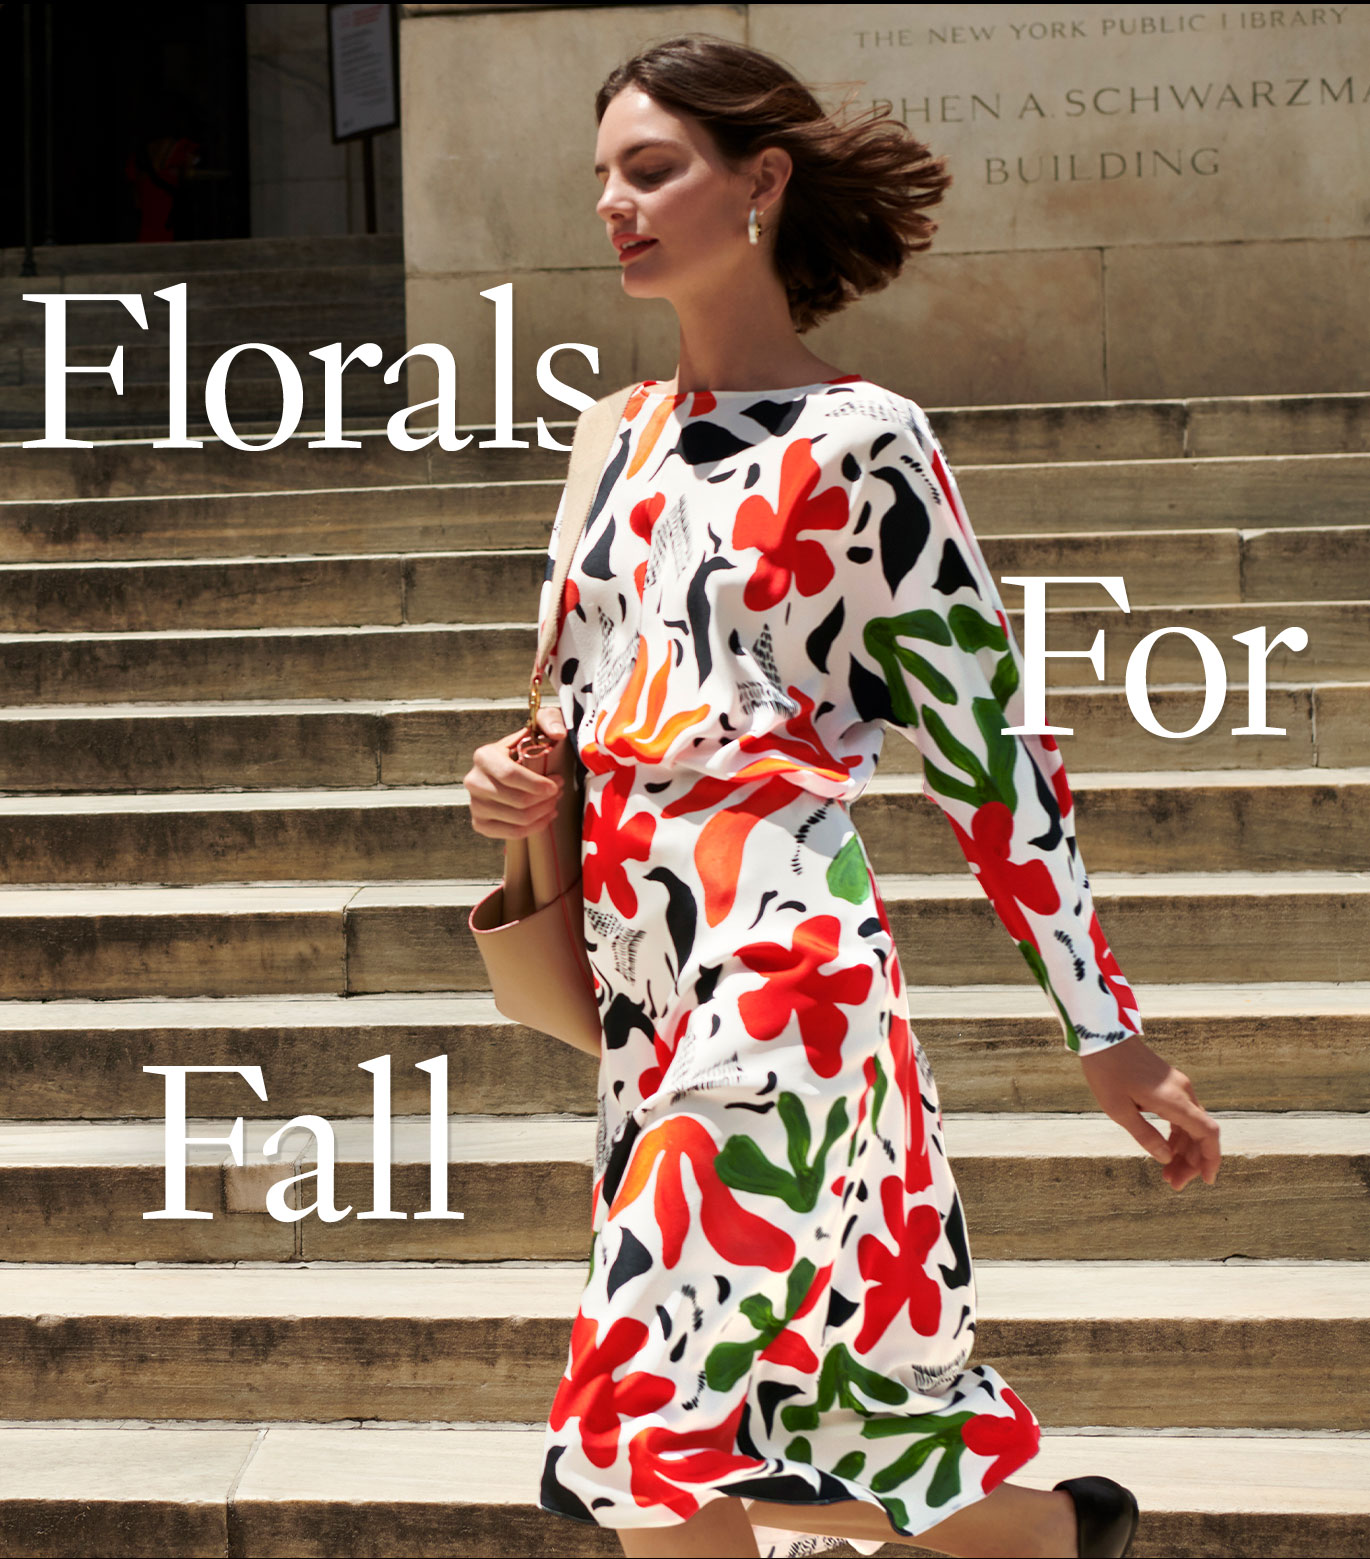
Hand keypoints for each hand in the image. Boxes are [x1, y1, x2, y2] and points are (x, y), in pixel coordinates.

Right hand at [463, 704, 568, 839]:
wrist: (514, 766)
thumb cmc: (528, 747)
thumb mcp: (539, 725)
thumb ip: (550, 719)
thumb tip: (557, 734)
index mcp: (484, 756)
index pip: (510, 775)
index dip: (537, 784)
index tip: (556, 784)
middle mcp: (473, 780)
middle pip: (517, 801)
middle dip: (545, 799)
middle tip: (559, 791)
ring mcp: (475, 804)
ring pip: (517, 818)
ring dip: (543, 812)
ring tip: (554, 802)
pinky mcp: (480, 823)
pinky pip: (511, 833)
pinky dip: (534, 827)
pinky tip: (545, 816)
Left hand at [1078, 1035, 1220, 1190]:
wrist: (1104, 1036)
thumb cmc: (1106, 1071)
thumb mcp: (1119, 1110)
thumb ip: (1145, 1135)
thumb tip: (1167, 1158)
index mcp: (1173, 1100)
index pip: (1207, 1133)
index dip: (1211, 1159)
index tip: (1207, 1181)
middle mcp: (1183, 1092)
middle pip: (1201, 1133)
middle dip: (1192, 1162)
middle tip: (1173, 1184)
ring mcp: (1178, 1086)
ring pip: (1192, 1125)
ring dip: (1184, 1151)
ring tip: (1168, 1174)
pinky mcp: (1170, 1084)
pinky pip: (1183, 1114)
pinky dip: (1178, 1135)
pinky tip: (1167, 1149)